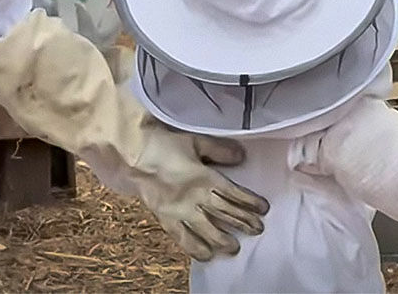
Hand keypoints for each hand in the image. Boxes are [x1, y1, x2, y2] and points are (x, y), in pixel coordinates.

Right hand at [123, 118, 269, 260]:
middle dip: (244, 222)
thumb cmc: (165, 145)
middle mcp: (196, 198)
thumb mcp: (195, 141)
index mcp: (205, 177)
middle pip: (225, 214)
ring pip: (208, 231)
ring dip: (223, 240)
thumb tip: (242, 156)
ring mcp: (181, 211)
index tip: (263, 209)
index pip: (234, 194)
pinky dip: (195, 249)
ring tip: (235, 247)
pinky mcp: (166, 219)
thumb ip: (220, 150)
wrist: (134, 156)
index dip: (250, 202)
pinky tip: (206, 255)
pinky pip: (183, 239)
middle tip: (258, 229)